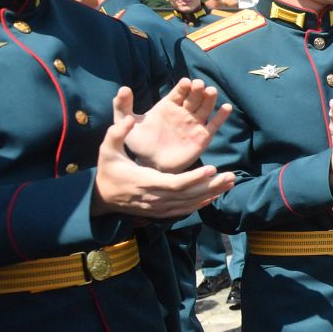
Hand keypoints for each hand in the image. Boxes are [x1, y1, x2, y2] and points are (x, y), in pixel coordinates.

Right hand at [92, 99, 234, 218]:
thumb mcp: (107, 149)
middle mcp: (155, 198)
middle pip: (188, 195)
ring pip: (189, 203)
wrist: (102, 196)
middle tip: (231, 176)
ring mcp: (159, 207)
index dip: (194, 178)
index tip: (211, 168)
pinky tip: (215, 195)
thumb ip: (117, 133)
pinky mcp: (161, 212)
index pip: (175, 183)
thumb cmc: (107, 169)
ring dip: (211, 194)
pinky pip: (185, 210)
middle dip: (211, 186)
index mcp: (145, 182)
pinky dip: (201, 203)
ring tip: (230, 182)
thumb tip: (127, 119)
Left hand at [122, 80, 230, 172]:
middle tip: (199, 85)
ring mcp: (194, 124)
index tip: (185, 83)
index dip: (183, 87)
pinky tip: (226, 108)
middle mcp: (183, 112)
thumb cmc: (138, 142)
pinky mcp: (202, 137)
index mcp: (168, 105)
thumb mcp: (126, 122)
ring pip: (205, 108)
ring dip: (210, 99)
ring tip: (211, 92)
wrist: (149, 163)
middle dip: (197, 90)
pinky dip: (221, 116)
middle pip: (194, 97)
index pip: (179, 92)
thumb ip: (122, 106)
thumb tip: (124, 88)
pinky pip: (214, 125)